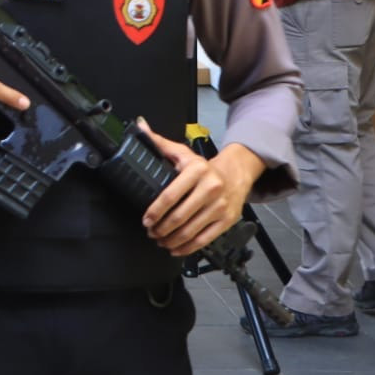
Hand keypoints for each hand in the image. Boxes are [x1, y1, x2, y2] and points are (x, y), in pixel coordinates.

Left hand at [138, 122, 263, 257]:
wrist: (236, 175)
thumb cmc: (203, 167)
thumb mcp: (182, 153)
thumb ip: (159, 142)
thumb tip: (139, 126)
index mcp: (197, 171)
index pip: (171, 195)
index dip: (155, 210)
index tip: (146, 220)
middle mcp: (210, 188)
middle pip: (180, 216)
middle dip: (161, 228)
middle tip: (151, 232)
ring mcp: (220, 206)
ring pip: (192, 230)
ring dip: (172, 239)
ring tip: (160, 241)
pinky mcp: (227, 220)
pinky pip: (205, 239)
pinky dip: (188, 247)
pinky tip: (176, 248)